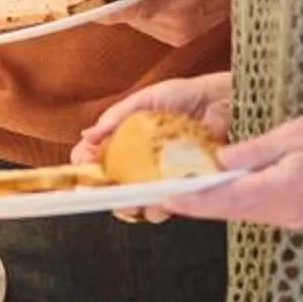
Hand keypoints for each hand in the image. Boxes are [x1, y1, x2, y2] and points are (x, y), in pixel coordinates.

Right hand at [76, 72, 232, 222]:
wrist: (222, 99)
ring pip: (140, 201)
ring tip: (130, 200)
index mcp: (129, 142)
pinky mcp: (186, 185)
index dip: (87, 166)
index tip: (81, 167)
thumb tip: (88, 134)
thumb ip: (117, 116)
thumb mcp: (145, 100)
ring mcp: (164, 176)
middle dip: (103, 193)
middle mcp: (143, 163)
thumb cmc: (185, 95)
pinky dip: (162, 206)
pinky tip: (159, 198)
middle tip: (100, 191)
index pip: (100, 160)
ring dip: (131, 205)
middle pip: (116, 187)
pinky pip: (170, 203)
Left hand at [158, 113, 302, 227]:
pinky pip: (255, 208)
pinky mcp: (295, 211)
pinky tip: (216, 189)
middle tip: (156, 196)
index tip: (161, 197)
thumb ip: (253, 151)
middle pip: (227, 210)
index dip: (190, 200)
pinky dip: (231, 200)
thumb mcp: (292, 134)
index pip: (224, 199)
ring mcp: (289, 215)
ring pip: (239, 212)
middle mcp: (281, 211)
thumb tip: (218, 161)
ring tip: (177, 191)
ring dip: (210, 203)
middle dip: (192, 204)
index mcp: (279, 192)